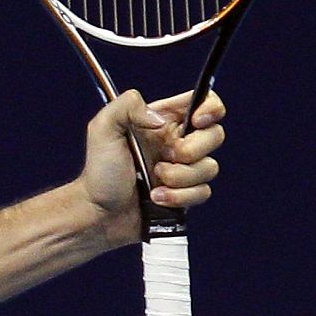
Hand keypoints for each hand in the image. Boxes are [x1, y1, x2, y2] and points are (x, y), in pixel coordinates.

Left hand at [79, 88, 226, 245]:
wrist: (99, 212)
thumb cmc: (99, 172)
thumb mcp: (103, 129)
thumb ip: (127, 106)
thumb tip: (160, 118)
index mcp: (162, 121)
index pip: (204, 103)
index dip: (210, 108)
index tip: (196, 121)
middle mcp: (176, 142)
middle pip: (215, 135)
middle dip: (192, 149)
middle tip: (166, 156)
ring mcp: (183, 169)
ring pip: (210, 167)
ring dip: (180, 177)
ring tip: (154, 180)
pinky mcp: (186, 194)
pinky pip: (202, 192)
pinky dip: (179, 197)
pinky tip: (156, 197)